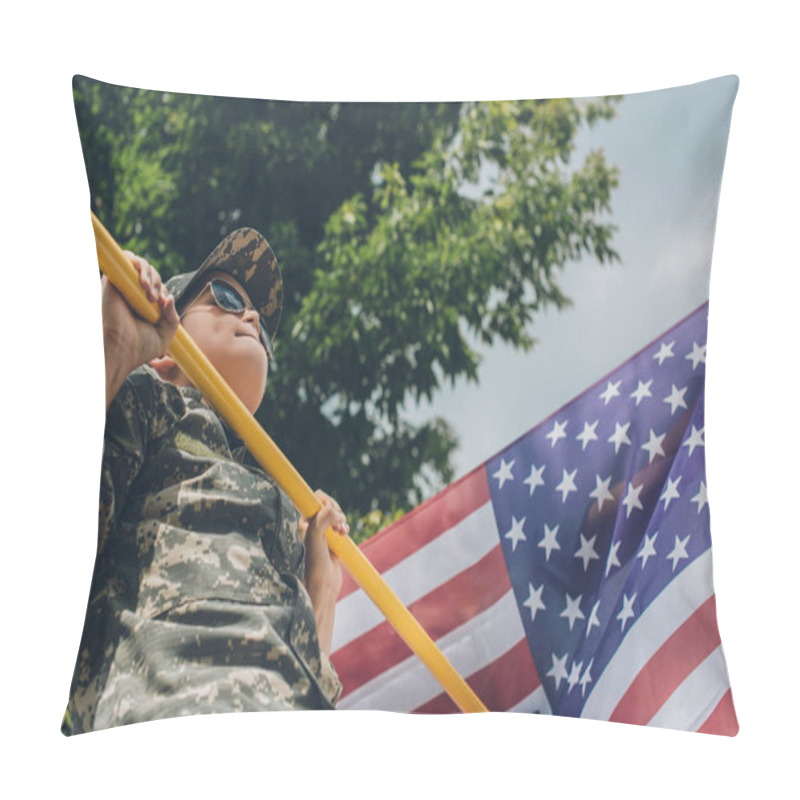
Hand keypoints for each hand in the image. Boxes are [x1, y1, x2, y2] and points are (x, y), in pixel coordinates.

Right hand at [102, 252, 179, 408]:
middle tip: (155, 299)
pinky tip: (143, 282)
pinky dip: (138, 264)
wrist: (122, 351)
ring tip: (148, 289)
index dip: (163, 290)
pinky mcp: (112, 281)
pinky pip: (125, 259)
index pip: (157, 286)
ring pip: (138, 263)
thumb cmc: (140, 347)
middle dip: (157, 281)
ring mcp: (122, 287)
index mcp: (143, 305)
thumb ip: (173, 317)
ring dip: (149, 273)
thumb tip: (170, 297)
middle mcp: (131, 294)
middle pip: (149, 273)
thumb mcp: (165, 334)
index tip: (162, 304)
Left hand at [300, 490, 347, 654]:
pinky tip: (344, 533)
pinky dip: (344, 526)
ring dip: (342, 519)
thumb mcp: (315, 538)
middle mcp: (312, 526)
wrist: (323, 585)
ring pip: (335, 514)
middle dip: (336, 511)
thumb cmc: (314, 564)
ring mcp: (323, 532)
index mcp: (304, 523)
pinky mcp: (332, 540)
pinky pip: (340, 525)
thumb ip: (322, 520)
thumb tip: (333, 509)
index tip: (332, 511)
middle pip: (328, 505)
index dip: (326, 501)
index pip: (315, 500)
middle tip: (339, 523)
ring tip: (342, 531)